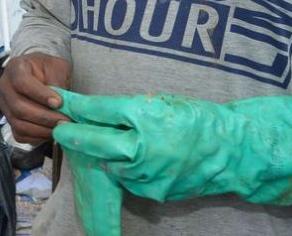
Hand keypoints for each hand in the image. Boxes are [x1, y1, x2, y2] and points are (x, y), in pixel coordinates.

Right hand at [0, 54, 71, 143]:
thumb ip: (57, 80)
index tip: (59, 102)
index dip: (40, 94)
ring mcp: (5, 106)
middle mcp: (5, 88)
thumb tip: (61, 103)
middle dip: (44, 117)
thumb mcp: (56, 66)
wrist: (38, 74)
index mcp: (15, 68)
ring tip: (61, 128)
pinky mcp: (10, 121)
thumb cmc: (47, 68)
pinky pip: (20, 134)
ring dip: (42, 129)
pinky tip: (51, 132)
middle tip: (64, 120)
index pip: (22, 83)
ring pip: (19, 124)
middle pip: (19, 107)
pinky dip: (37, 137)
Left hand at [52, 88, 291, 205]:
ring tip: (106, 141)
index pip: (102, 111)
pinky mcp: (153, 191)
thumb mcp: (162, 103)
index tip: (60, 101)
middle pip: (97, 142)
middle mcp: (143, 147)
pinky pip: (130, 178)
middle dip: (75, 135)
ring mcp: (147, 173)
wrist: (231, 151)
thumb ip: (130, 109)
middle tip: (60, 128)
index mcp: (146, 118)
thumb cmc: (197, 119)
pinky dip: (127, 169)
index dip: (78, 106)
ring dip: (105, 154)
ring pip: (112, 164)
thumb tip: (98, 112)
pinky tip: (136, 159)